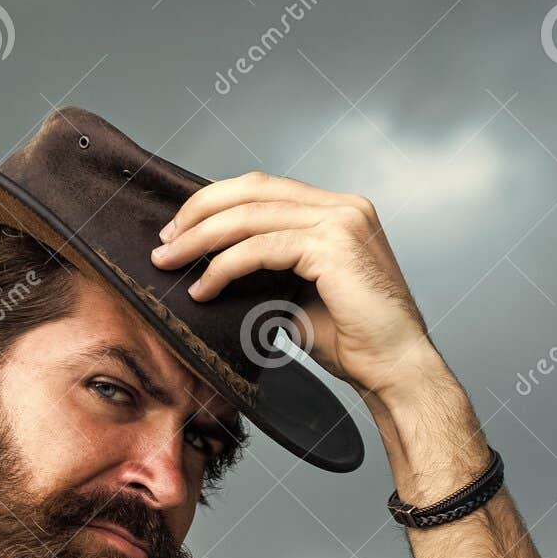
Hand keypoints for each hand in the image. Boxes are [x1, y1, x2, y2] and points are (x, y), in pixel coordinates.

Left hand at [151, 171, 489, 500]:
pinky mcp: (333, 246)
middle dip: (199, 213)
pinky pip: (261, 248)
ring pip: (250, 216)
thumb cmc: (351, 340)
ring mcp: (341, 221)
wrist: (393, 369)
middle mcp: (342, 206)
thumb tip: (209, 266)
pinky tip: (202, 288)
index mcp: (337, 210)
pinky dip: (224, 267)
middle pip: (251, 189)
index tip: (178, 231)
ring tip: (169, 263)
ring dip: (201, 239)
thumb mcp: (296, 293)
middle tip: (163, 243)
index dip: (215, 203)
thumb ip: (264, 270)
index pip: (263, 188)